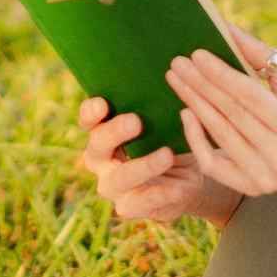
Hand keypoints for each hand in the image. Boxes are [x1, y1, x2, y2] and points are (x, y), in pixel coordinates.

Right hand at [76, 95, 241, 226]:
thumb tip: (172, 70)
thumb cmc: (170, 139)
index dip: (91, 112)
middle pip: (97, 146)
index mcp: (102, 132)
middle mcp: (101, 159)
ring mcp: (112, 186)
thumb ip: (157, 104)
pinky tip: (177, 189)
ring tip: (167, 155)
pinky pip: (140, 203)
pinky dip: (159, 195)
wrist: (188, 177)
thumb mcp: (164, 121)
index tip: (103, 103)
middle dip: (114, 133)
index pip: (88, 120)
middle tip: (136, 121)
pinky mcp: (129, 207)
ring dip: (143, 165)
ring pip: (120, 177)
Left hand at [166, 26, 276, 199]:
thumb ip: (260, 55)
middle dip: (200, 87)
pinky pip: (215, 166)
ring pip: (220, 137)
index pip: (251, 97)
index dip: (221, 75)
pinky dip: (196, 141)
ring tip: (177, 81)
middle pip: (231, 116)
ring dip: (194, 105)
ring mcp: (267, 177)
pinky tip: (187, 114)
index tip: (196, 54)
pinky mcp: (254, 188)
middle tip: (176, 64)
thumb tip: (226, 29)